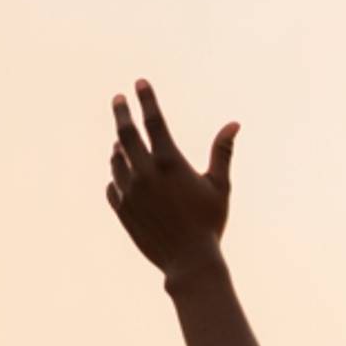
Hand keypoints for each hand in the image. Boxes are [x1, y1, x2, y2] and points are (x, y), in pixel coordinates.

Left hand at [106, 77, 238, 280]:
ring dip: (119, 147)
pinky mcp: (122, 210)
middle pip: (125, 134)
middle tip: (117, 100)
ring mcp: (129, 192)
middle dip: (121, 112)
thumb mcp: (219, 186)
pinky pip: (112, 186)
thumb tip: (234, 124)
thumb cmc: (209, 223)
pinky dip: (116, 177)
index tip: (139, 83)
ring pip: (116, 160)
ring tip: (122, 143)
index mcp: (169, 163)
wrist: (189, 262)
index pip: (153, 121)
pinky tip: (120, 176)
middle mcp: (144, 173)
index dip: (146, 99)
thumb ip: (222, 152)